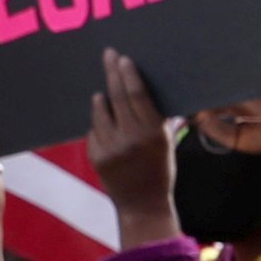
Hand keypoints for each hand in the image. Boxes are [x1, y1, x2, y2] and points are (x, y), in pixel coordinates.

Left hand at [86, 52, 183, 246]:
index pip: (137, 96)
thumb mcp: (166, 144)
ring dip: (102, 99)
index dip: (128, 75)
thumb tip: (150, 89)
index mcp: (153, 133)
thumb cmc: (160, 170)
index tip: (122, 58)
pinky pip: (94, 130)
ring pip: (100, 110)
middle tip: (108, 55)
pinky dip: (99, 124)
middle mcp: (130, 138)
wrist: (142, 206)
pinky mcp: (95, 155)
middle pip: (117, 96)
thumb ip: (160, 119)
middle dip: (112, 73)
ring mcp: (109, 147)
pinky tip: (107, 128)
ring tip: (105, 94)